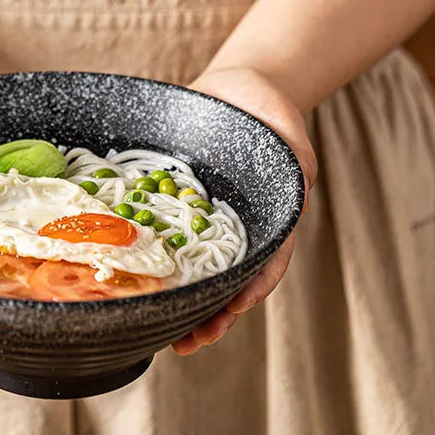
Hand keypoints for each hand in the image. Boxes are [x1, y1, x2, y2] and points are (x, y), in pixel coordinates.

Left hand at [172, 67, 317, 355]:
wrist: (234, 92)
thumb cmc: (267, 115)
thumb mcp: (289, 135)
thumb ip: (297, 161)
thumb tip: (303, 187)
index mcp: (262, 221)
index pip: (264, 264)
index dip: (250, 290)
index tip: (233, 310)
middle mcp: (229, 229)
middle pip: (224, 281)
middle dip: (209, 315)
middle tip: (189, 343)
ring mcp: (197, 221)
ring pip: (189, 271)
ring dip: (178, 303)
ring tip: (161, 334)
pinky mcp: (169, 206)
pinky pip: (155, 236)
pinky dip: (147, 263)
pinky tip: (131, 283)